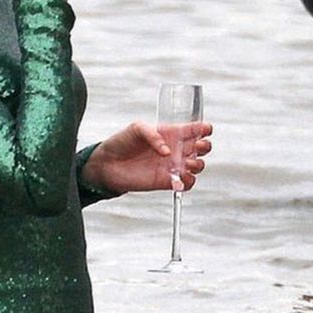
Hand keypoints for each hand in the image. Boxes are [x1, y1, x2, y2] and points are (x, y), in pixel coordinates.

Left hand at [81, 121, 212, 194]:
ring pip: (197, 166)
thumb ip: (152, 134)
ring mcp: (173, 166)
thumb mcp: (136, 128)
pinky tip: (180, 177)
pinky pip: (187, 184)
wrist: (108, 163)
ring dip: (197, 164)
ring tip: (185, 163)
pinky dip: (188, 182)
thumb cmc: (121, 142)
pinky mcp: (167, 182)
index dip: (204, 129)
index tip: (205, 129)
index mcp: (171, 133)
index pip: (195, 130)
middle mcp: (175, 149)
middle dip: (204, 146)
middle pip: (202, 148)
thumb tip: (166, 151)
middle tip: (195, 147)